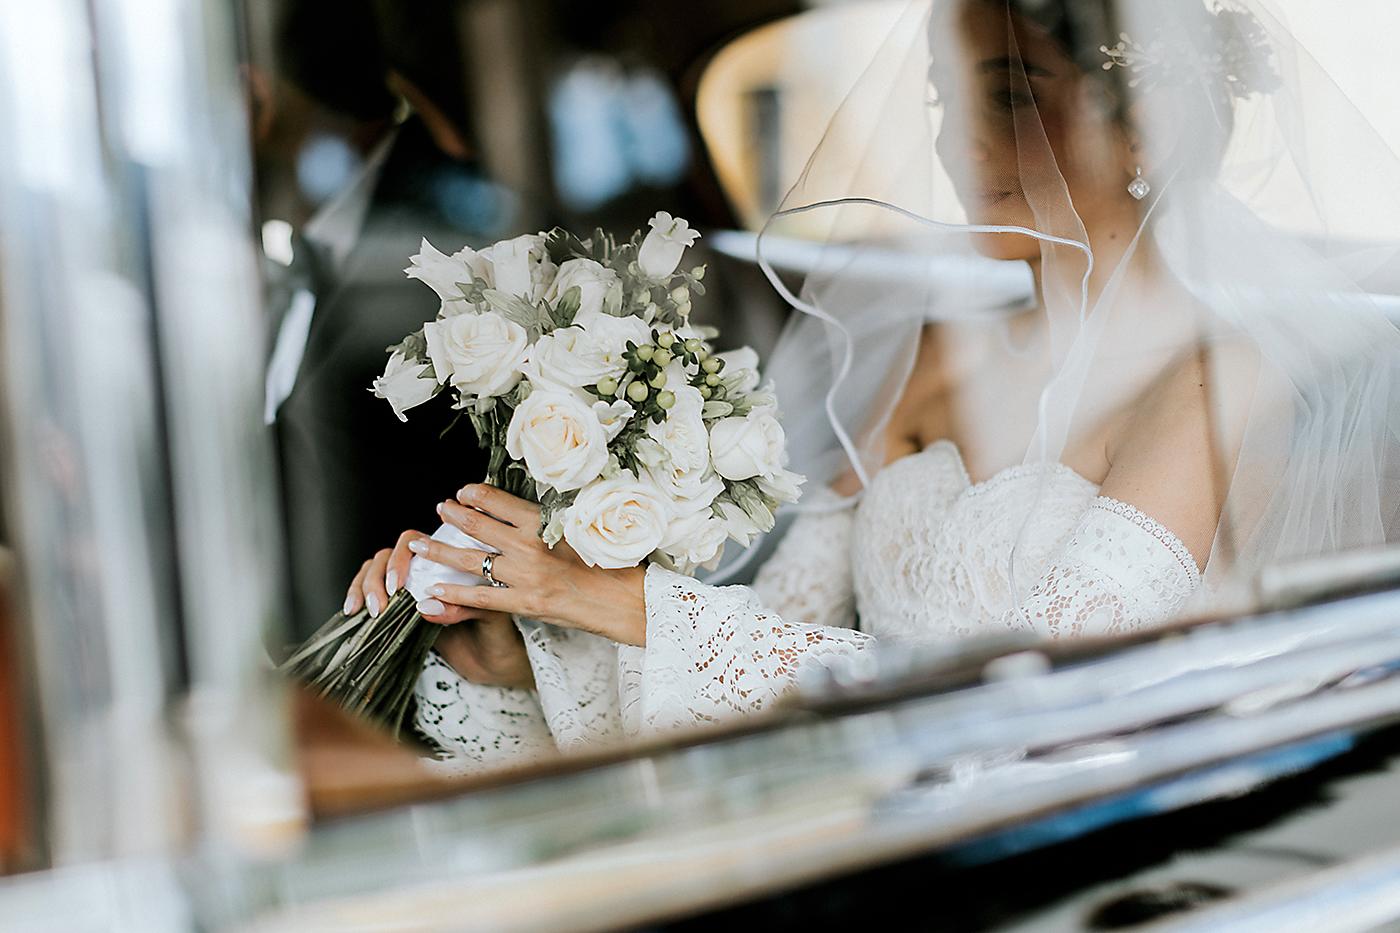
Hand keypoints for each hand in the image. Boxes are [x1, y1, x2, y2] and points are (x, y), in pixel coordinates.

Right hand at [344, 529, 533, 687]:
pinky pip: (370, 593)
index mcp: (451, 560)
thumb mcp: (492, 618)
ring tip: (368, 611)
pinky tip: (352, 612)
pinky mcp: (397, 609)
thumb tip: (425, 605)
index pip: (415, 542)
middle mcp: (427, 569)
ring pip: (374, 570)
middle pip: (388, 555)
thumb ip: (465, 607)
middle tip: (379, 606)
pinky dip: (356, 596)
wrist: (498, 665)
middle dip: (378, 577)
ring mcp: (410, 588)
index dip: (401, 558)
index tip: (398, 585)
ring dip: (364, 586)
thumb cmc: (500, 635)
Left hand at [408, 484, 647, 645]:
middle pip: (479, 526)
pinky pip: (480, 597)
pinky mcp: (524, 603)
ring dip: (440, 550)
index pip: (501, 502)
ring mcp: (524, 575)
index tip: (463, 492)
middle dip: (453, 516)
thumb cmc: (611, 564)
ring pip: (470, 559)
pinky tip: (433, 591)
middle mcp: (530, 545)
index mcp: (545, 522)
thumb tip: (529, 513)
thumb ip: (553, 522)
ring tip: (420, 544)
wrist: (625, 600)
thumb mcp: (583, 530)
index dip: (476, 495)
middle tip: (439, 510)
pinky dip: (453, 594)